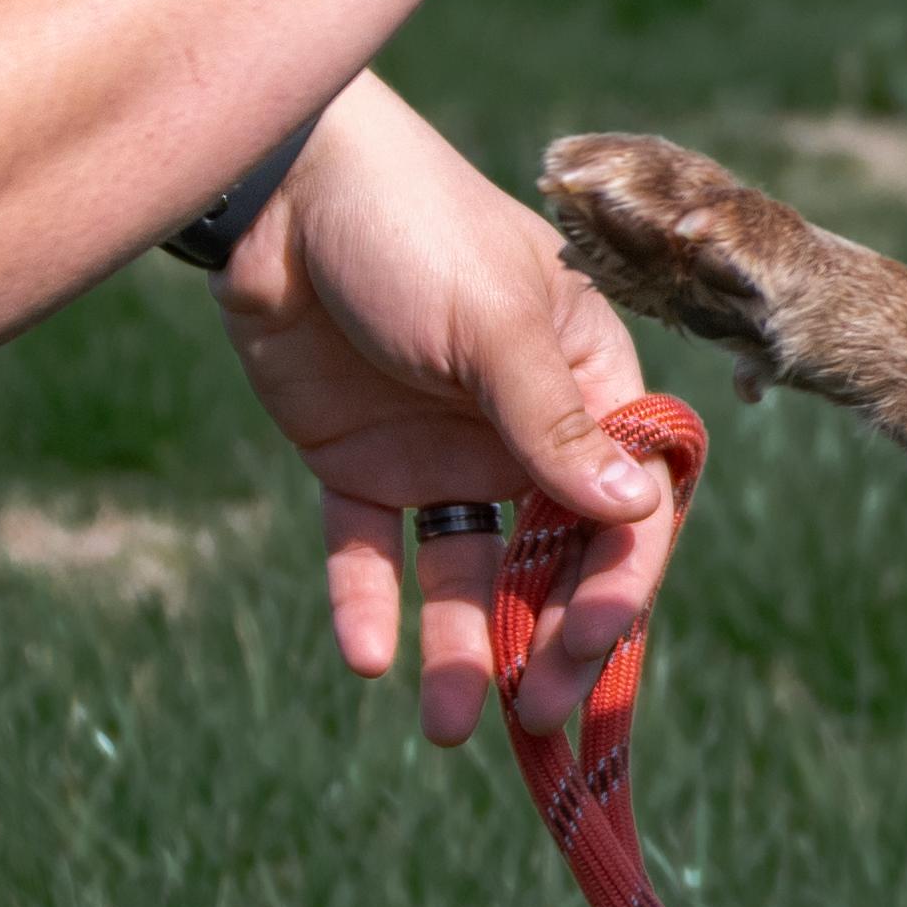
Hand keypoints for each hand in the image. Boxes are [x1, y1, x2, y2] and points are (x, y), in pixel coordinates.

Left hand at [218, 77, 683, 743]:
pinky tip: (367, 657)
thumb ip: (550, 422)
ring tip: (442, 725)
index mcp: (589, 386)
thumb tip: (631, 509)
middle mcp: (525, 433)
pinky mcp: (357, 459)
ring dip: (460, 647)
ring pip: (464, 571)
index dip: (618, 582)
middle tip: (531, 719)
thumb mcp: (489, 323)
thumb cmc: (409, 224)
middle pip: (554, 559)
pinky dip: (369, 603)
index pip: (628, 506)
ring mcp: (442, 450)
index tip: (590, 646)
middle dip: (546, 640)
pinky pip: (370, 549)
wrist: (274, 182)